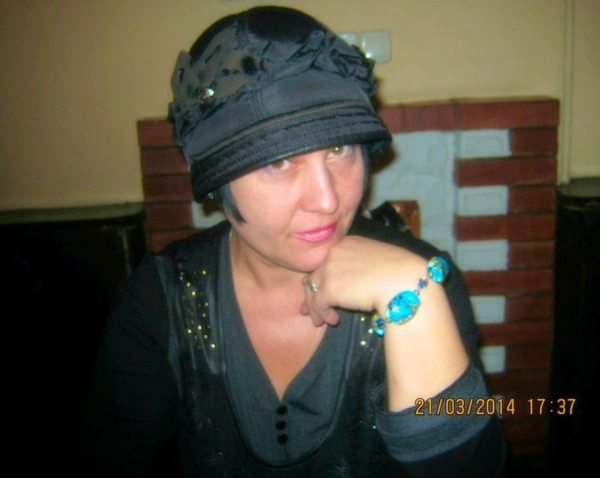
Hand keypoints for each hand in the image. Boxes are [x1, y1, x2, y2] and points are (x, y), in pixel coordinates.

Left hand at [300, 236, 426, 326]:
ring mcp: (329, 269)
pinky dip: (323, 314)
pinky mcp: (329, 287)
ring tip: (320, 321)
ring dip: (316, 308)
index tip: (321, 290)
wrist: (404, 281)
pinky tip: (333, 320)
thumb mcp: (376, 261)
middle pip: (315, 275)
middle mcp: (334, 252)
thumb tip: (353, 282)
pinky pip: (319, 304)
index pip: (326, 261)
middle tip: (308, 309)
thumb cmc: (400, 272)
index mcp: (347, 243)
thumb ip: (359, 266)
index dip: (322, 277)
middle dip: (311, 293)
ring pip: (313, 290)